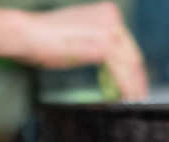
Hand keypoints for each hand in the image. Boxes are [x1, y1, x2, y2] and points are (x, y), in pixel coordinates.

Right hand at [24, 2, 147, 100]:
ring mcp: (109, 31)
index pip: (127, 44)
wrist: (29, 34)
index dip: (133, 65)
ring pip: (130, 64)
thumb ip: (94, 45)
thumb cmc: (43, 38)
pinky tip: (127, 99)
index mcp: (106, 12)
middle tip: (140, 95)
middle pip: (132, 54)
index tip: (135, 80)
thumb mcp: (76, 38)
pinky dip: (126, 87)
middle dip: (137, 78)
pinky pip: (121, 72)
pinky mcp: (104, 47)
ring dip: (134, 86)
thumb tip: (105, 63)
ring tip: (135, 101)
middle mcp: (112, 18)